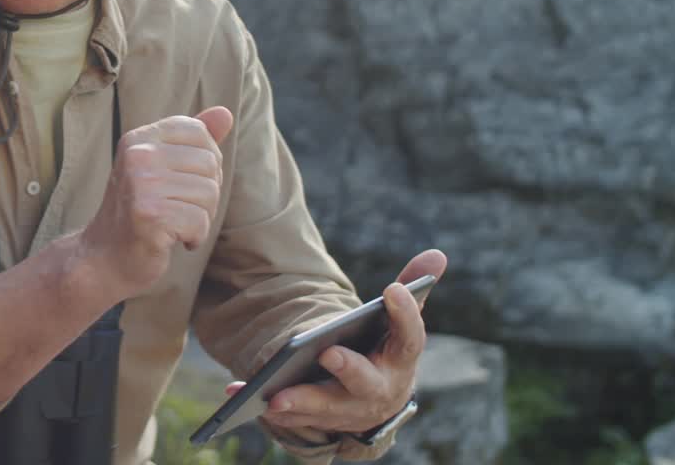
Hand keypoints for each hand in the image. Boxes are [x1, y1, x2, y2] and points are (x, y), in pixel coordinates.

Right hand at [77, 106, 233, 298]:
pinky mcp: (150, 215)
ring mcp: (141, 185)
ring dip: (200, 217)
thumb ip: (194, 141)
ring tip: (173, 224)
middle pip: (210, 164)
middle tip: (178, 209)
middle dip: (205, 194)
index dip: (205, 161)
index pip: (199, 132)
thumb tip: (226, 113)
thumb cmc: (139, 211)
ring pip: (209, 194)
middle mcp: (138, 156)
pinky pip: (201, 222)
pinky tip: (172, 239)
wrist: (104, 258)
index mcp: (139, 139)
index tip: (184, 182)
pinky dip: (194, 237)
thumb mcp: (162, 168)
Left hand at [226, 249, 447, 435]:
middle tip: (328, 353)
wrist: (378, 402)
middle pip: (364, 382)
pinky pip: (291, 416)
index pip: (410, 337)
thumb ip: (412, 289)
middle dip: (347, 369)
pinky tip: (237, 392)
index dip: (405, 315)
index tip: (390, 289)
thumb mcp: (399, 321)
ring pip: (326, 409)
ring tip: (272, 393)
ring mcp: (349, 410)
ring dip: (300, 401)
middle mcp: (379, 389)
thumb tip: (437, 254)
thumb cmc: (386, 350)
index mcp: (401, 359)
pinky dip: (265, 405)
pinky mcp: (319, 420)